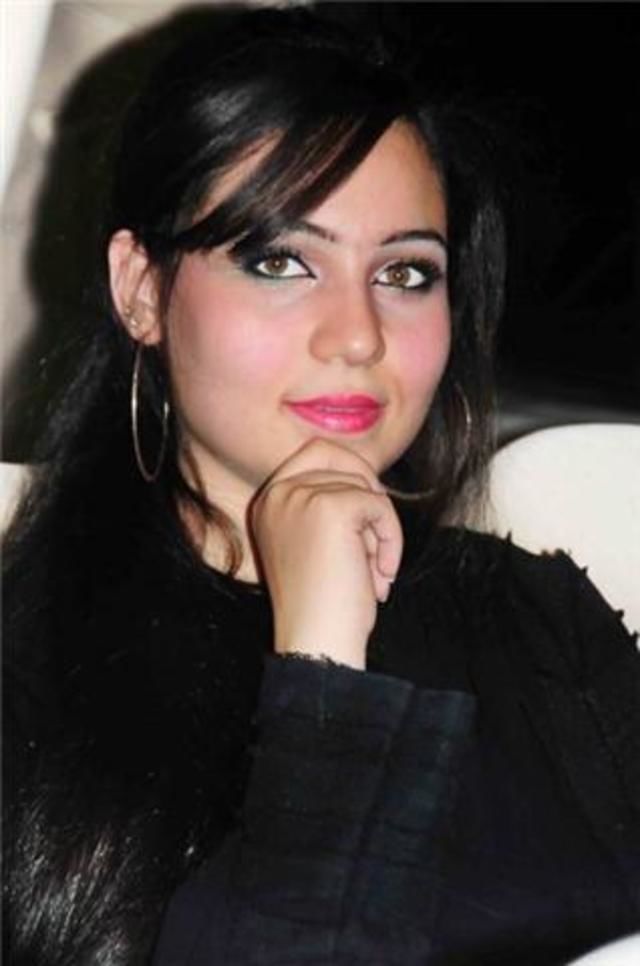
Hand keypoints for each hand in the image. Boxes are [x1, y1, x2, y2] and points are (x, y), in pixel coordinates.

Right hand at [249, 438, 403, 669]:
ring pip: (364, 486)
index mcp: (267, 502)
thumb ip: (328, 507)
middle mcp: (277, 494)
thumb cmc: (323, 605)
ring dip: (380, 530)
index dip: (349, 475)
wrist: (318, 642)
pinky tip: (380, 577)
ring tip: (372, 572)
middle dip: (368, 489)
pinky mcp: (330, 508)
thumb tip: (370, 480)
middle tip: (378, 536)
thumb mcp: (316, 546)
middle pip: (338, 455)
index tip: (365, 520)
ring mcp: (300, 498)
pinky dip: (391, 540)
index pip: (315, 453)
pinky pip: (379, 506)